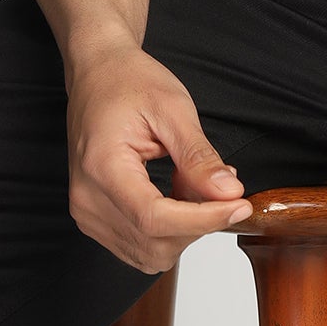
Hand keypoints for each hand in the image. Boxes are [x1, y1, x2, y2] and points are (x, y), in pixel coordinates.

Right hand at [65, 43, 251, 272]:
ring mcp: (87, 212)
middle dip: (198, 223)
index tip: (239, 206)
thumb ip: (199, 156)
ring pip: (148, 251)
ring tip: (195, 183)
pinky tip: (178, 195)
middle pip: (154, 242)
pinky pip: (138, 244)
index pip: (155, 218)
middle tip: (222, 185)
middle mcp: (87, 199)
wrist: (98, 73)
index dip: (203, 220)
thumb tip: (229, 193)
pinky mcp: (93, 217)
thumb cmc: (129, 81)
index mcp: (102, 167)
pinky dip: (168, 229)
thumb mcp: (173, 108)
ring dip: (184, 229)